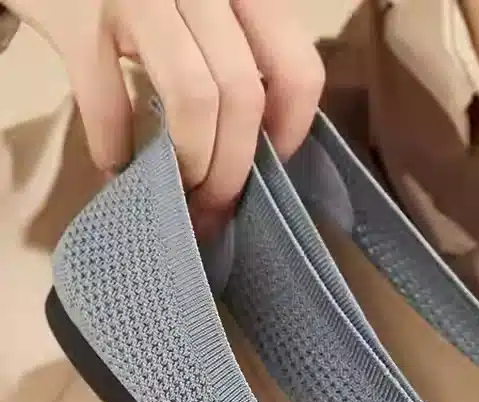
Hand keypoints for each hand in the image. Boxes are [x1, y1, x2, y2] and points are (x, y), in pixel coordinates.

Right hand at [5, 0, 323, 235]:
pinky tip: (117, 166)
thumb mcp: (207, 4)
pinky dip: (115, 148)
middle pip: (244, 96)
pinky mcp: (76, 15)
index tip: (270, 166)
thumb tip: (263, 145)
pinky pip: (109, 100)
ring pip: (193, 98)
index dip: (290, 132)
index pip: (297, 70)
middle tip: (216, 200)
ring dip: (191, 162)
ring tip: (180, 190)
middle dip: (232, 167)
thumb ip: (239, 50)